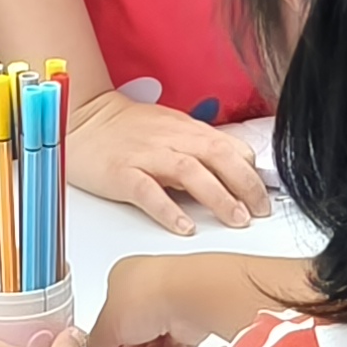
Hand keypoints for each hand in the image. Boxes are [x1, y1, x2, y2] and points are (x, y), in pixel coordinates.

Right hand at [64, 93, 268, 237]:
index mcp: (187, 130)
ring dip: (218, 196)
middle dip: (246, 184)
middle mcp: (171, 139)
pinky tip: (185, 227)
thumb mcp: (171, 130)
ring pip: (190, 171)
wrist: (82, 119)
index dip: (251, 171)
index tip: (265, 195)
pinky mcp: (121, 172)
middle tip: (261, 212)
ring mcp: (146, 155)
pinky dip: (168, 209)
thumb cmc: (128, 129)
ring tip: (236, 220)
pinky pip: (147, 191)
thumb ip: (200, 149)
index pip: (230, 147)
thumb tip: (234, 172)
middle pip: (218, 156)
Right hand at [86, 251, 255, 346]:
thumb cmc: (148, 295)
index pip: (110, 309)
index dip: (109, 333)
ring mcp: (173, 300)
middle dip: (132, 346)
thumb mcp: (106, 327)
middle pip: (135, 324)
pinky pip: (180, 342)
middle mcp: (149, 284)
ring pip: (158, 335)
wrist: (188, 299)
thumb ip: (97, 344)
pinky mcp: (193, 317)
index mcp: (123, 276)